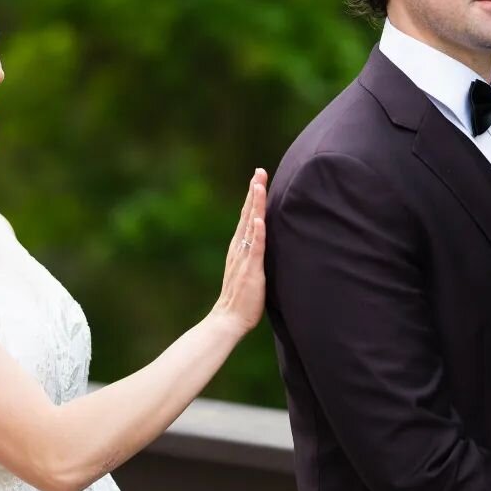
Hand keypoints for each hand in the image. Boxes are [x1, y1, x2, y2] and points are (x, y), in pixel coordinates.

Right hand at [211, 169, 266, 336]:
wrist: (228, 320)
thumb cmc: (242, 299)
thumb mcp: (249, 271)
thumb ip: (254, 257)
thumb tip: (262, 246)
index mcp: (240, 248)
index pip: (247, 217)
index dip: (253, 197)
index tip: (258, 177)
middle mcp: (239, 248)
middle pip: (247, 214)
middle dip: (254, 192)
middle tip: (259, 170)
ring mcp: (244, 258)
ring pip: (250, 225)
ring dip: (255, 205)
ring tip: (259, 185)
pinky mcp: (250, 270)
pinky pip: (254, 248)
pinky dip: (257, 232)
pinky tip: (259, 218)